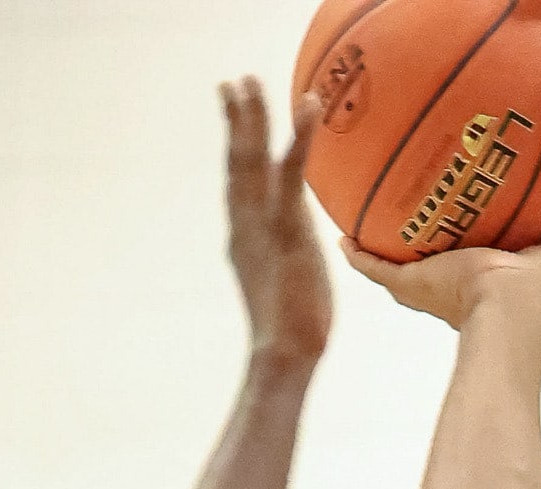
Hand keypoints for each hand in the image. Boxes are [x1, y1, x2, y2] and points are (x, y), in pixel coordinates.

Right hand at [223, 79, 333, 370]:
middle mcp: (246, 224)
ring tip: (251, 81)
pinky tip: (308, 107)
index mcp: (245, 236)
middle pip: (238, 162)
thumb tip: (298, 249)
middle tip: (233, 84)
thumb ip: (288, 255)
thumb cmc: (294, 330)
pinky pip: (291, 172)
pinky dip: (300, 137)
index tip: (233, 114)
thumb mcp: (287, 285)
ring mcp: (263, 224)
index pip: (239, 182)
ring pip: (253, 159)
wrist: (285, 355)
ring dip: (254, 118)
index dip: (236, 146)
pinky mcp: (286, 228)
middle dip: (235, 121)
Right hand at [341, 227, 540, 324]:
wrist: (505, 309)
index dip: (472, 244)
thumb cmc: (535, 292)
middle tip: (413, 212)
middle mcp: (455, 286)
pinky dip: (359, 255)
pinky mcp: (410, 285)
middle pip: (434, 263)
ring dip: (385, 246)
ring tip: (369, 218)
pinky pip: (376, 268)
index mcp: (488, 281)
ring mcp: (429, 287)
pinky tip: (344, 237)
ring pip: (400, 266)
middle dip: (425, 244)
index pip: (477, 261)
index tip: (467, 223)